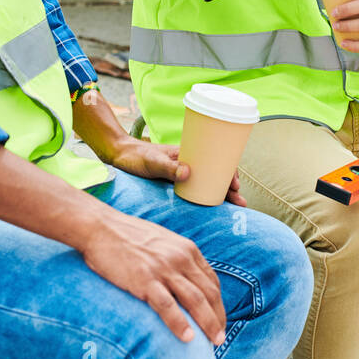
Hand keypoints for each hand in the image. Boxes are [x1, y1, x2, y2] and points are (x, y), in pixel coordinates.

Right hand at [79, 211, 226, 344]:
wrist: (100, 227)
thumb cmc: (128, 236)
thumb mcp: (163, 241)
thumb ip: (177, 258)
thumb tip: (185, 280)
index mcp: (187, 249)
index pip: (212, 281)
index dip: (219, 304)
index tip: (218, 320)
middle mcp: (180, 258)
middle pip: (209, 293)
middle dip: (218, 318)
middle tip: (219, 338)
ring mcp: (163, 269)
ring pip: (195, 300)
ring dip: (208, 324)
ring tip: (214, 342)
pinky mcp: (145, 279)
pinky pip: (168, 306)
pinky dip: (180, 324)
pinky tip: (188, 338)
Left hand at [109, 136, 246, 206]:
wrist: (119, 156)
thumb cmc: (135, 156)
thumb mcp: (152, 162)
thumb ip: (168, 167)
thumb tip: (188, 173)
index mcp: (188, 153)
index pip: (216, 159)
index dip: (229, 171)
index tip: (234, 185)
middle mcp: (189, 162)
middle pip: (216, 173)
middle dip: (230, 187)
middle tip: (240, 202)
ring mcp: (183, 172)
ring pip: (208, 182)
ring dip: (221, 193)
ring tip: (233, 206)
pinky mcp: (175, 182)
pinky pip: (196, 188)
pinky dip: (207, 196)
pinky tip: (213, 206)